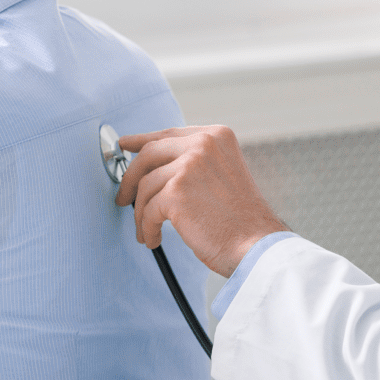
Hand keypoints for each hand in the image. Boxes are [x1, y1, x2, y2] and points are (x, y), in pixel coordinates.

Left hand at [115, 125, 286, 276]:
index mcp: (216, 136)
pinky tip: (153, 239)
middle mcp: (203, 143)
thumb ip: (194, 163)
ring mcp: (189, 165)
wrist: (257, 246)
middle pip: (148, 153)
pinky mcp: (176, 191)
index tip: (125, 146)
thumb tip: (152, 167)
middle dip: (130, 178)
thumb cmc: (241, 221)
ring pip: (145, 186)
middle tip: (123, 198)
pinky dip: (146, 228)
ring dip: (140, 212)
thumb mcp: (221, 176)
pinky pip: (147, 210)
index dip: (141, 140)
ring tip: (146, 231)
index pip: (168, 134)